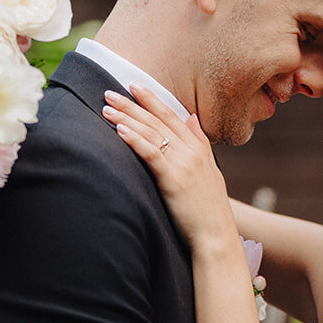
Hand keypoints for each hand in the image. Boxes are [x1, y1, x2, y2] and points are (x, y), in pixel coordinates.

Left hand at [102, 86, 233, 251]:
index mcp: (200, 149)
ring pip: (152, 133)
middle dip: (133, 104)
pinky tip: (120, 129)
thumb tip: (192, 118)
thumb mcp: (209, 171)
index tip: (134, 86)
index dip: (152, 99)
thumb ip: (200, 143)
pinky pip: (151, 153)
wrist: (216, 235)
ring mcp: (184, 164)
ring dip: (128, 117)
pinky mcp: (173, 179)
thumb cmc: (209, 209)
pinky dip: (135, 139)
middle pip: (158, 120)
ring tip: (107, 108)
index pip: (172, 116)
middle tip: (110, 92)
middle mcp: (192, 151)